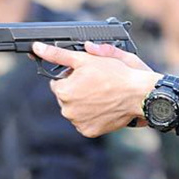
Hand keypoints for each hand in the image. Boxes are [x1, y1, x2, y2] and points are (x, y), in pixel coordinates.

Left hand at [32, 41, 161, 137]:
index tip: (86, 75)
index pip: (57, 82)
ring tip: (102, 95)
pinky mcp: (90, 131)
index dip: (72, 77)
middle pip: (65, 97)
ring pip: (75, 110)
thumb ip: (59, 54)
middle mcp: (67, 110)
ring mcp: (78, 122)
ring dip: (83, 104)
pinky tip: (103, 107)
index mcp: (63, 91)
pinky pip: (85, 122)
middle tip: (96, 84)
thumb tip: (37, 47)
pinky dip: (92, 116)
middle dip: (76, 90)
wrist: (140, 95)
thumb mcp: (86, 59)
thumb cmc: (116, 74)